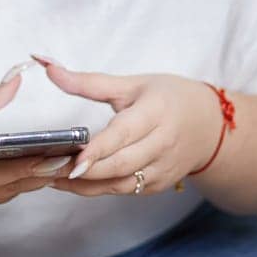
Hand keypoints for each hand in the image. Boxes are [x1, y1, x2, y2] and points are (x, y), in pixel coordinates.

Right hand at [0, 71, 77, 215]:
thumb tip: (16, 81)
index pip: (6, 173)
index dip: (38, 164)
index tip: (65, 152)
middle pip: (15, 186)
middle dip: (46, 170)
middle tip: (78, 152)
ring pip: (10, 192)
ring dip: (35, 176)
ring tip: (64, 154)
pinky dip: (17, 179)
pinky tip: (34, 163)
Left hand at [32, 54, 222, 197]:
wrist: (210, 125)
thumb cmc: (168, 98)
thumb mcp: (131, 84)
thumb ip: (88, 81)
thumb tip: (47, 66)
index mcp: (156, 112)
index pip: (124, 134)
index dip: (99, 149)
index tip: (74, 159)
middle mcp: (163, 143)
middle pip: (120, 164)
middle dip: (85, 171)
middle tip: (49, 168)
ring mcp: (163, 168)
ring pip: (120, 184)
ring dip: (85, 185)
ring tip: (53, 176)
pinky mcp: (159, 184)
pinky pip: (125, 190)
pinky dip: (98, 189)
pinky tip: (73, 182)